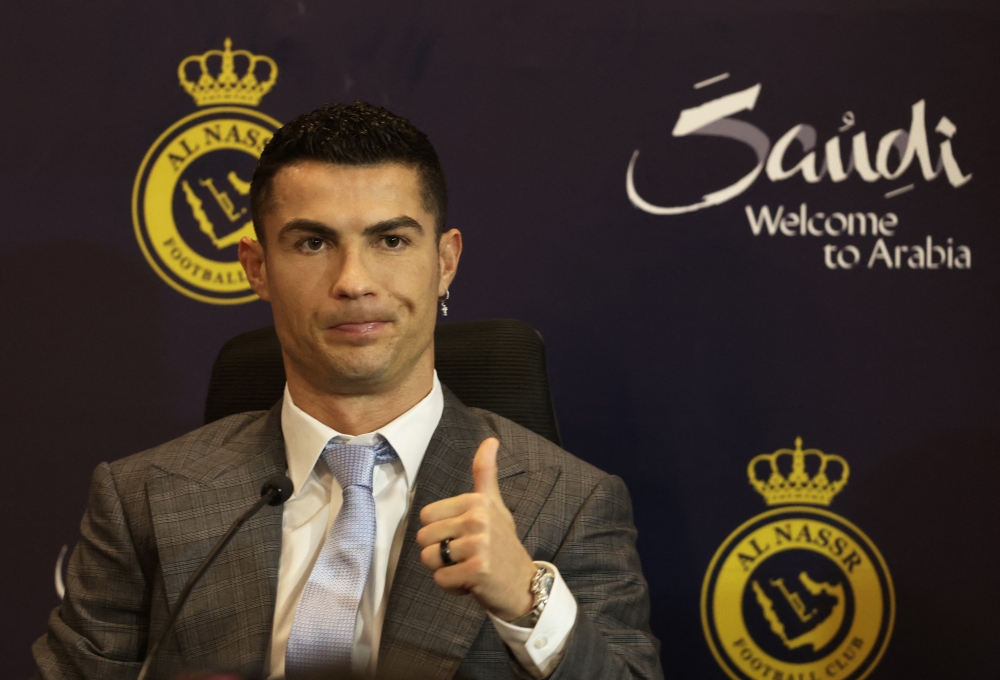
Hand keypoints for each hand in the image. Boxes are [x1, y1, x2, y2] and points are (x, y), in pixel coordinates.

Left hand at [416, 437, 537, 620]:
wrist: (524, 585)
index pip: (426, 516)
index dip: (439, 532)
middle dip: (438, 553)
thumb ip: (485, 473)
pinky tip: (472, 583)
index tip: (463, 537)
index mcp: (478, 501)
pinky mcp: (478, 569)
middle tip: (465, 556)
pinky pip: (441, 579)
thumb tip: (490, 439)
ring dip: (444, 570)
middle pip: (423, 538)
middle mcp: (479, 518)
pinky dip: (452, 586)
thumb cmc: (503, 544)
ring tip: (467, 568)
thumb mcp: (495, 505)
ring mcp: (480, 544)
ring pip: (429, 558)